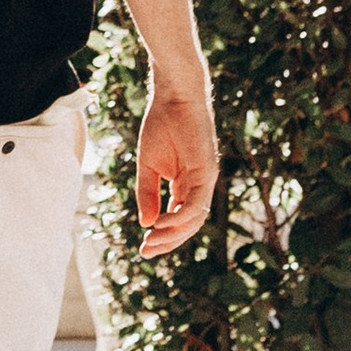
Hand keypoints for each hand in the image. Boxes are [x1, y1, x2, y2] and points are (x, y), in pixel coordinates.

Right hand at [135, 75, 217, 256]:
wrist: (173, 97)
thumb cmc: (161, 125)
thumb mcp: (149, 166)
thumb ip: (148, 194)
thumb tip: (147, 224)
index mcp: (185, 185)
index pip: (178, 219)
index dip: (163, 236)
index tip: (143, 248)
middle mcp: (198, 186)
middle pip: (188, 225)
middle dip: (168, 242)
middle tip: (146, 253)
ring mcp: (205, 180)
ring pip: (194, 219)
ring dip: (173, 234)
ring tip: (151, 242)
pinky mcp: (207, 172)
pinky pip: (195, 204)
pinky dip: (178, 218)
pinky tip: (160, 224)